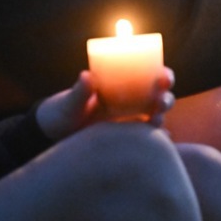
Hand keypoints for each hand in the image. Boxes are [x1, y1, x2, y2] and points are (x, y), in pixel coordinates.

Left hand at [35, 69, 174, 140]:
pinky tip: (156, 145)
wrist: (53, 137)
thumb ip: (79, 91)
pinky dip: (155, 144)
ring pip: (155, 119)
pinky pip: (146, 143)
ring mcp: (129, 124)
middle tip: (160, 101)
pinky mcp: (127, 143)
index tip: (164, 77)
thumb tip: (87, 75)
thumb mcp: (70, 102)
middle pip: (159, 98)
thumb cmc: (62, 112)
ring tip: (155, 120)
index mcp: (120, 85)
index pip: (149, 76)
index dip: (163, 75)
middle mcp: (130, 103)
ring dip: (161, 118)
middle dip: (166, 98)